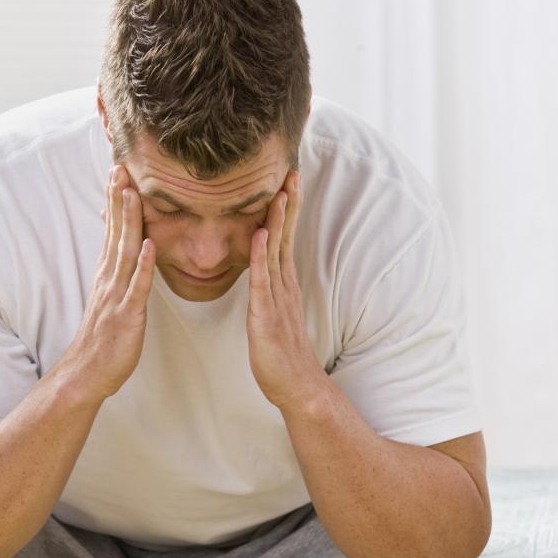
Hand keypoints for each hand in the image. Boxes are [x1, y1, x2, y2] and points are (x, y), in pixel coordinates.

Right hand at [58, 165, 154, 402]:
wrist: (87, 372)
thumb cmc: (104, 338)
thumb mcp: (112, 298)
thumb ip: (119, 274)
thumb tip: (128, 251)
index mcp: (108, 274)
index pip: (113, 229)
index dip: (115, 201)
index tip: (119, 171)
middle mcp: (110, 279)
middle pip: (116, 232)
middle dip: (119, 199)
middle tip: (120, 166)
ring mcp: (117, 295)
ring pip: (124, 252)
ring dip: (129, 222)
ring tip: (133, 193)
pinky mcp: (127, 315)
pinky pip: (137, 287)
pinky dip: (143, 266)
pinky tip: (149, 245)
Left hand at [247, 170, 324, 409]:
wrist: (296, 387)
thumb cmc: (281, 354)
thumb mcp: (272, 314)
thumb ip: (269, 291)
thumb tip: (264, 271)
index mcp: (283, 284)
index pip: (284, 237)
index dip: (286, 209)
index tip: (287, 180)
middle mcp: (284, 286)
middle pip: (286, 236)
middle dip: (289, 203)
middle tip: (292, 171)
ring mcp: (277, 300)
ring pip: (277, 252)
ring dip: (278, 220)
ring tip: (280, 191)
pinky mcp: (267, 316)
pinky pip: (263, 281)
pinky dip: (262, 256)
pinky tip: (261, 235)